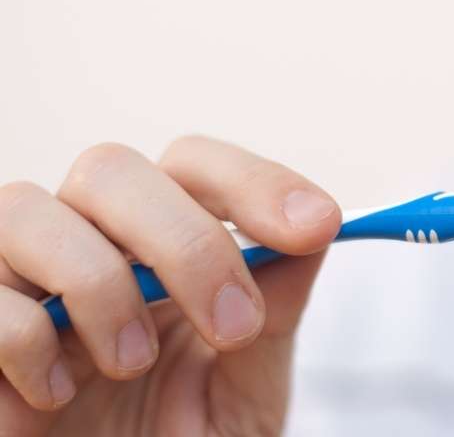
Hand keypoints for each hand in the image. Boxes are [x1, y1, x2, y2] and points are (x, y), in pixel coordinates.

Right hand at [0, 136, 340, 435]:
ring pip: (30, 207)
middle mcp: (89, 242)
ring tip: (132, 364)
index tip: (318, 226)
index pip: (197, 166)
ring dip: (97, 284)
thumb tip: (313, 232)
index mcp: (162, 246)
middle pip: (114, 168)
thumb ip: (272, 313)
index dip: (257, 183)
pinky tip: (60, 393)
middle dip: (186, 243)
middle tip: (234, 329)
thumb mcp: (244, 391)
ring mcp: (22, 278)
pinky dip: (23, 337)